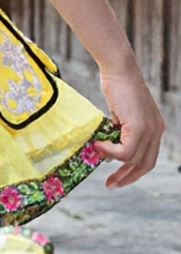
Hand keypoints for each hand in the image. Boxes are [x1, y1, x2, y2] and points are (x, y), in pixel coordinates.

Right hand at [93, 61, 162, 185]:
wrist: (119, 69)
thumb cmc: (117, 86)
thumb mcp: (120, 113)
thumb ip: (119, 130)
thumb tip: (107, 147)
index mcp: (154, 128)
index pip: (147, 158)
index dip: (132, 172)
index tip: (116, 179)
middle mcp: (156, 131)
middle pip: (144, 164)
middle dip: (127, 177)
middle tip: (110, 185)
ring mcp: (149, 130)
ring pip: (133, 158)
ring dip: (113, 159)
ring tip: (96, 151)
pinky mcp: (139, 127)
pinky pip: (126, 150)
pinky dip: (111, 152)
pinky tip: (99, 146)